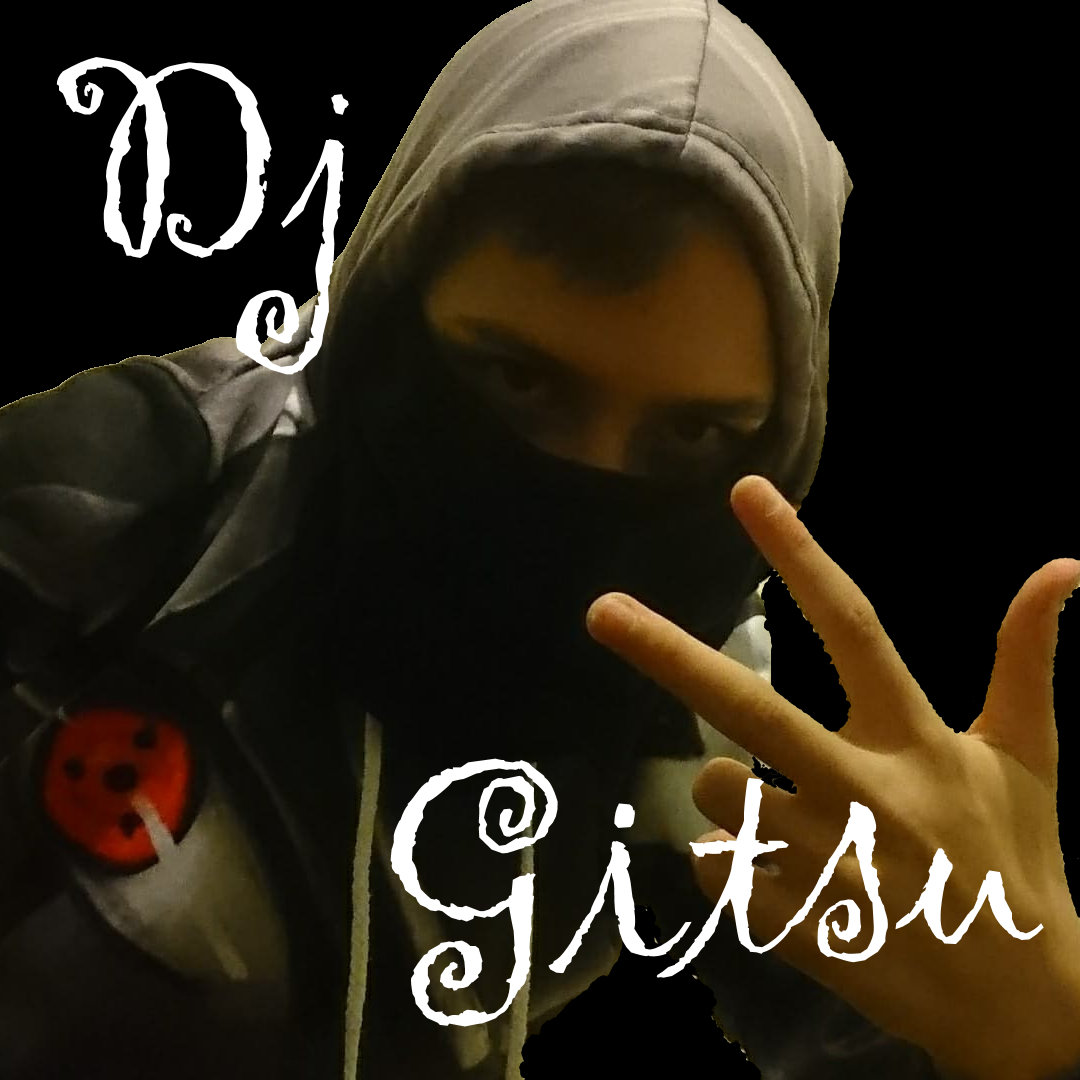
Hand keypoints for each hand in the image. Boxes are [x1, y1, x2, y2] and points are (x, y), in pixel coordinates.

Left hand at [586, 475, 1079, 1079]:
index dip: (796, 552)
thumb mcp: (1028, 758)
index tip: (744, 493)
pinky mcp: (791, 921)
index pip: (850, 625)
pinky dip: (730, 860)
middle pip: (745, 706)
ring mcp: (820, 861)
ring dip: (729, 795)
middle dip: (666, 652)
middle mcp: (861, 790)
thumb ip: (1026, 659)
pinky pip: (713, 864)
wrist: (1021, 1008)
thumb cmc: (1017, 865)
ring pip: (716, 792)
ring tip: (791, 823)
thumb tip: (1062, 565)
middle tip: (600, 610)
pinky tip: (783, 879)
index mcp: (916, 740)